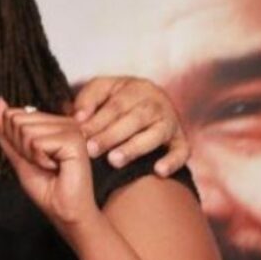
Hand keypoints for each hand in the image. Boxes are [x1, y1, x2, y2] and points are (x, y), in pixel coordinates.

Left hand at [0, 99, 100, 235]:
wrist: (63, 210)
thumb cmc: (46, 187)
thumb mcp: (18, 155)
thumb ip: (7, 130)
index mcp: (54, 123)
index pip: (15, 115)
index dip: (14, 141)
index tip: (33, 157)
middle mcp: (65, 121)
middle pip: (17, 121)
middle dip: (21, 147)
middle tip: (41, 163)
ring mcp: (71, 128)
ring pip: (26, 131)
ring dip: (31, 155)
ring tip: (49, 165)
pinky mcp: (74, 139)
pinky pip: (37, 142)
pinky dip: (39, 159)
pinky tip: (55, 167)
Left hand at [73, 76, 188, 176]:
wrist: (150, 102)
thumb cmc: (117, 99)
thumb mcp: (101, 90)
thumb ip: (87, 100)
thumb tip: (78, 117)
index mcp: (135, 88)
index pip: (115, 105)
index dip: (97, 121)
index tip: (80, 136)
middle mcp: (156, 103)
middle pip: (135, 119)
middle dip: (111, 135)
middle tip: (91, 150)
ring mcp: (170, 121)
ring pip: (156, 134)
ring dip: (135, 148)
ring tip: (114, 160)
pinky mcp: (181, 139)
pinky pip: (182, 150)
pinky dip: (173, 161)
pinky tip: (158, 171)